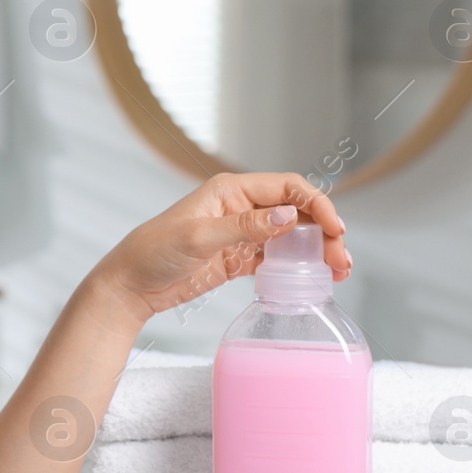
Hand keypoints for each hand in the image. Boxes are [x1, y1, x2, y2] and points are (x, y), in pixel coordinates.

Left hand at [97, 171, 349, 321]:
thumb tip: (288, 216)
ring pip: (290, 236)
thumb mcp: (199, 237)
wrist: (130, 284)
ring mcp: (241, 234)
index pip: (287, 188)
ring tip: (338, 271)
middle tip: (341, 259)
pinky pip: (275, 258)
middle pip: (296, 212)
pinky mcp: (237, 259)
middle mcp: (240, 207)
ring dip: (315, 250)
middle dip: (323, 231)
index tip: (335, 228)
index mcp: (231, 190)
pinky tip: (314, 278)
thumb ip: (245, 226)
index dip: (316, 204)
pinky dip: (297, 266)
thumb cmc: (154, 251)